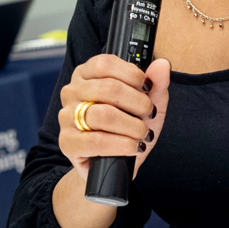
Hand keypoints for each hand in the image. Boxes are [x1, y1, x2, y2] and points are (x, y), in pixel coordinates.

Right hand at [57, 55, 169, 179]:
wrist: (114, 164)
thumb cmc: (127, 129)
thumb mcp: (145, 105)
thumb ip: (155, 84)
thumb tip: (162, 65)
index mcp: (86, 74)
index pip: (105, 63)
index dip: (132, 74)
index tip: (147, 87)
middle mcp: (72, 91)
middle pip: (109, 88)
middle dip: (138, 103)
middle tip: (150, 113)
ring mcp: (66, 116)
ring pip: (104, 115)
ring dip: (133, 126)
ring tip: (144, 133)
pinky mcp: (67, 141)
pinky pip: (97, 141)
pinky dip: (122, 145)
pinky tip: (133, 146)